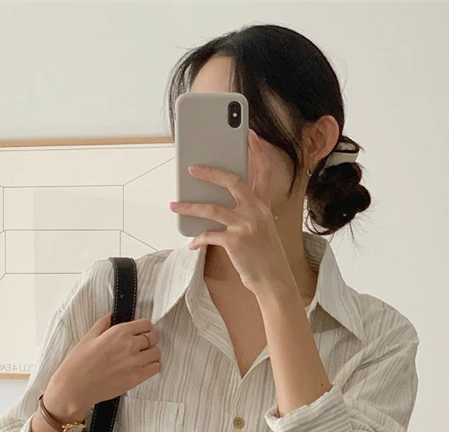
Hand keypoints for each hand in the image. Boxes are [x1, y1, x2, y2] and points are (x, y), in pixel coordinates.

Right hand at [50, 313, 160, 409]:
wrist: (76, 386)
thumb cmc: (78, 363)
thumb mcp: (88, 337)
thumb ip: (103, 324)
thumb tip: (111, 316)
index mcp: (119, 332)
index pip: (146, 324)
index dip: (144, 327)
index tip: (141, 332)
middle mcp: (130, 345)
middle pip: (153, 338)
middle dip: (149, 339)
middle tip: (142, 345)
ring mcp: (135, 362)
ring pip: (157, 353)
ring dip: (152, 353)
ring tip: (143, 356)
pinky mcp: (137, 377)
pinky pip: (156, 368)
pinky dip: (153, 366)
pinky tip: (144, 367)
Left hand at [168, 129, 288, 293]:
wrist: (273, 280)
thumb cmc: (265, 256)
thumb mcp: (262, 229)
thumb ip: (247, 213)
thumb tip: (219, 203)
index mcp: (263, 205)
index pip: (263, 172)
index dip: (257, 151)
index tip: (249, 135)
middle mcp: (256, 211)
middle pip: (232, 181)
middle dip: (210, 172)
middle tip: (192, 168)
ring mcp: (246, 225)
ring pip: (212, 208)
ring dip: (190, 205)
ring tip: (175, 204)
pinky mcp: (235, 241)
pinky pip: (209, 235)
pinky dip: (198, 239)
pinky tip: (191, 243)